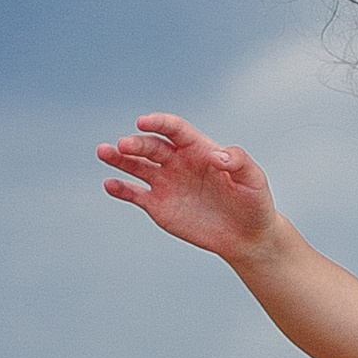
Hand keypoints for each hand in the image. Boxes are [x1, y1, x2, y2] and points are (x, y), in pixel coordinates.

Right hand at [98, 114, 277, 263]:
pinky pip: (134, 193)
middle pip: (151, 146)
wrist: (246, 236)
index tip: (143, 121)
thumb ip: (239, 161)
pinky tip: (109, 184)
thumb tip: (218, 155)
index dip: (159, 123)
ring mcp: (166, 183)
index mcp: (199, 149)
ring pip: (137, 165)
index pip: (175, 130)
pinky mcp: (158, 205)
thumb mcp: (253, 179)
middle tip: (122, 145)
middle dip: (135, 144)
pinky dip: (120, 188)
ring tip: (103, 152)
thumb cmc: (254, 202)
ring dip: (119, 159)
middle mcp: (178, 162)